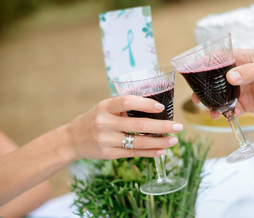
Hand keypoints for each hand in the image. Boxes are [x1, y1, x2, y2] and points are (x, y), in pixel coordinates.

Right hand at [66, 95, 182, 159]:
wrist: (72, 139)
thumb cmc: (94, 119)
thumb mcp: (105, 107)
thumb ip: (124, 108)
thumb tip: (155, 108)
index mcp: (104, 107)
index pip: (126, 102)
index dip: (145, 104)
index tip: (161, 106)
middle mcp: (104, 123)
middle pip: (138, 125)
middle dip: (162, 126)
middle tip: (178, 126)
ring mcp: (106, 140)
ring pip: (138, 142)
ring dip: (159, 142)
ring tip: (174, 140)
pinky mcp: (109, 154)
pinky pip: (133, 153)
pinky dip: (149, 152)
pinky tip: (162, 150)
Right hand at [193, 49, 253, 118]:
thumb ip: (250, 72)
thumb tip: (230, 77)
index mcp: (245, 60)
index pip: (221, 59)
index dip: (207, 64)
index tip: (194, 72)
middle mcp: (241, 74)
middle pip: (218, 80)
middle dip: (206, 88)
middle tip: (197, 97)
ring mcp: (244, 90)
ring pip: (223, 96)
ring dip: (214, 103)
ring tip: (208, 110)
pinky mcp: (248, 105)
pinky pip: (232, 109)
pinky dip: (226, 113)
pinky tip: (223, 117)